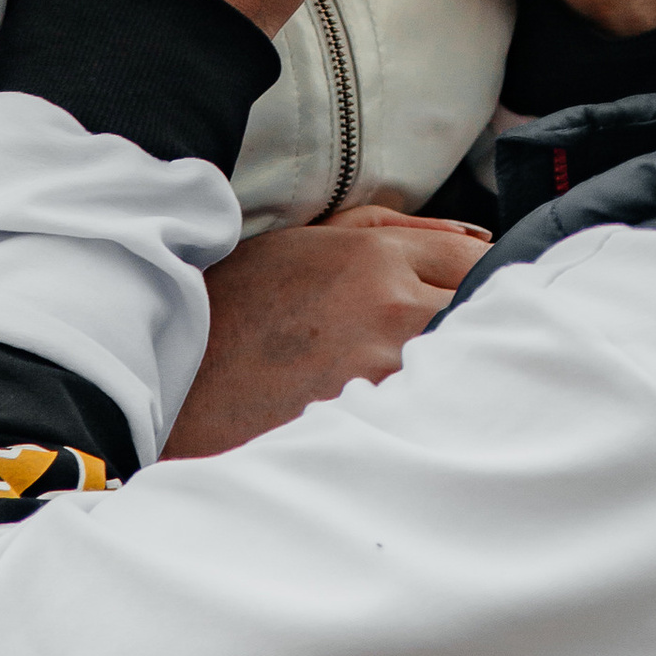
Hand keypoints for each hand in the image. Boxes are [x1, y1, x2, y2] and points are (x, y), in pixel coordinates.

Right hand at [164, 206, 486, 453]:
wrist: (168, 380)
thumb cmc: (240, 308)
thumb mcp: (308, 242)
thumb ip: (397, 230)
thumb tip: (479, 237)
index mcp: (376, 257)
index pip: (479, 258)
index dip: (485, 278)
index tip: (480, 296)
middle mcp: (391, 308)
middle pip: (487, 312)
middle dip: (484, 323)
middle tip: (461, 343)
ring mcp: (384, 371)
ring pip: (466, 366)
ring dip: (461, 372)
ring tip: (435, 383)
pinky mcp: (369, 425)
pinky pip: (431, 414)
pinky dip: (431, 415)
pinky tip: (406, 419)